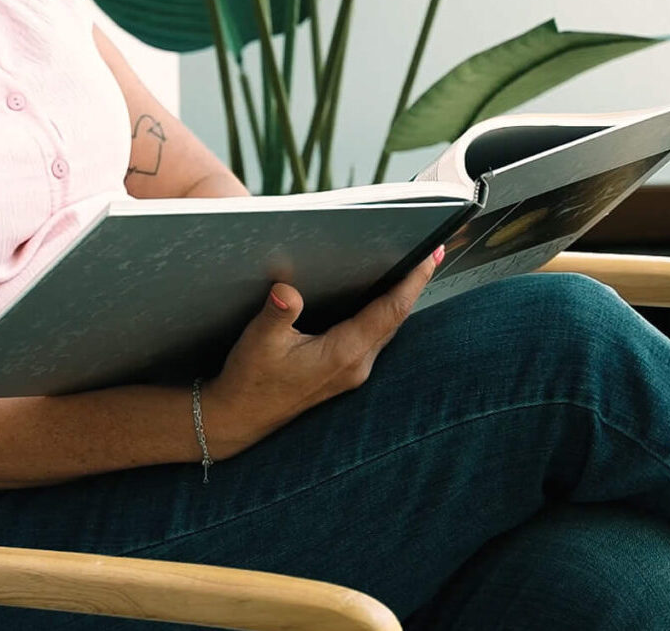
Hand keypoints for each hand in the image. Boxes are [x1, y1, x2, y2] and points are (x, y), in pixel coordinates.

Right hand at [199, 246, 444, 457]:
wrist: (239, 418)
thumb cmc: (249, 381)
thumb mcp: (259, 342)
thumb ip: (278, 312)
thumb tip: (287, 289)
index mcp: (343, 354)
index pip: (390, 311)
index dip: (413, 280)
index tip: (430, 255)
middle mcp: (356, 364)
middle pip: (396, 318)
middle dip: (413, 284)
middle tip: (430, 252)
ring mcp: (352, 371)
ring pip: (387, 328)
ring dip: (400, 299)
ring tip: (411, 269)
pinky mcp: (344, 373)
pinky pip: (374, 337)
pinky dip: (383, 313)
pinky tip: (379, 299)